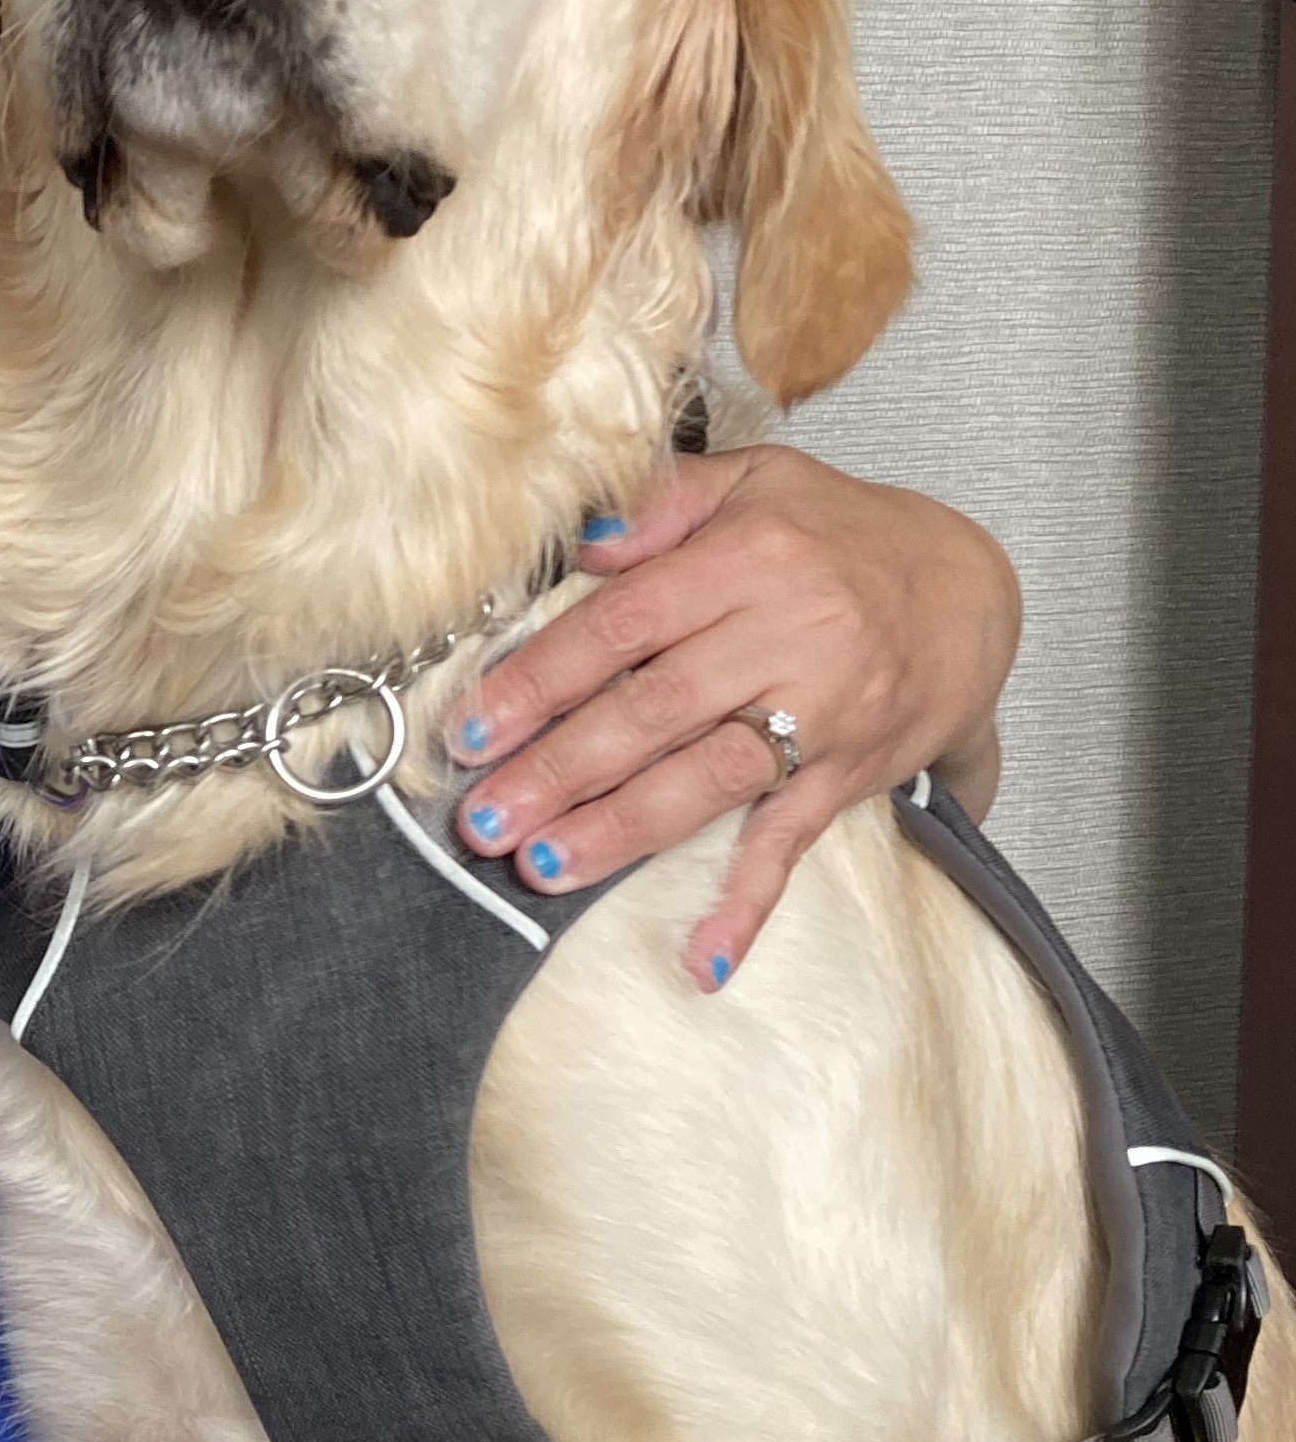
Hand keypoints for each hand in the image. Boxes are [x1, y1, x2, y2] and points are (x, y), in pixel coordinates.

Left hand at [446, 447, 1019, 991]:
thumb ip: (663, 503)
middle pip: (653, 710)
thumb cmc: (840, 537)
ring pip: (707, 779)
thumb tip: (578, 539)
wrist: (969, 594)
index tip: (472, 729)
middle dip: (559, 770)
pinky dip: (746, 904)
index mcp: (749, 558)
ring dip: (620, 831)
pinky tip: (703, 958)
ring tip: (542, 866)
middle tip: (484, 818)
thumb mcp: (757, 483)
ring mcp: (823, 712)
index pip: (623, 624)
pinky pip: (790, 842)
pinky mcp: (848, 773)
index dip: (542, 679)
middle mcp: (788, 635)